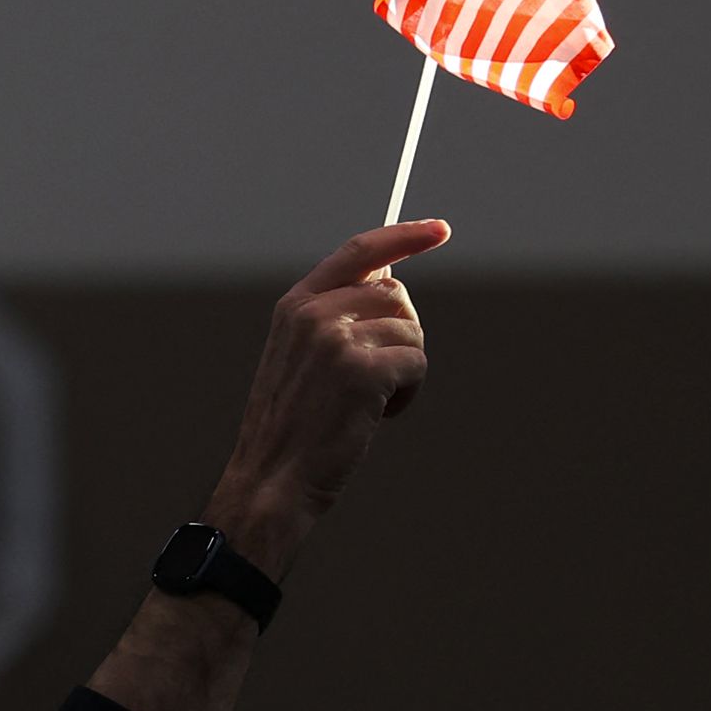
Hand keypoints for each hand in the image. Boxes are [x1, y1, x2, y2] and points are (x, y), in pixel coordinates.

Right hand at [204, 219, 449, 577]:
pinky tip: (378, 416)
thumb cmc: (292, 428)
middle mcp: (314, 312)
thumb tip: (390, 285)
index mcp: (295, 304)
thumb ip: (334, 316)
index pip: (360, 252)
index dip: (404, 236)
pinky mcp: (364, 370)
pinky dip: (408, 394)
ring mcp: (337, 339)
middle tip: (376, 376)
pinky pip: (417, 363)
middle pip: (396, 295)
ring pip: (411, 332)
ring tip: (368, 403)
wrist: (272, 481)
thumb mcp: (298, 357)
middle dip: (401, 334)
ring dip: (404, 370)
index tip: (438, 229)